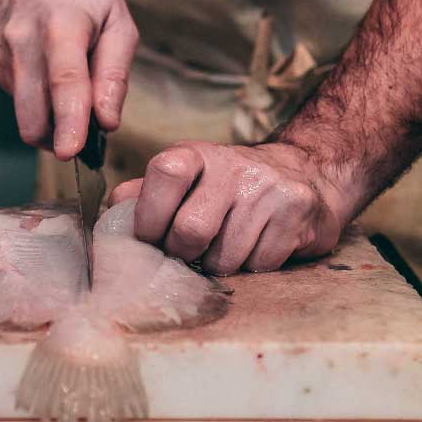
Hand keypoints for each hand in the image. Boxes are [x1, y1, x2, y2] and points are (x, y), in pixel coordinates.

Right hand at [0, 0, 137, 159]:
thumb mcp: (119, 23)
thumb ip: (115, 75)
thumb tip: (107, 123)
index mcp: (62, 25)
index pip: (65, 81)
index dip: (68, 121)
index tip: (70, 152)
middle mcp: (22, 39)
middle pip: (33, 113)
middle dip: (58, 137)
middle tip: (86, 133)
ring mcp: (0, 52)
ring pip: (26, 113)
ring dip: (51, 115)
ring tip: (69, 79)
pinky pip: (18, 100)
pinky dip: (38, 98)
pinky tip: (46, 66)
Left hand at [109, 142, 354, 274]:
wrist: (308, 173)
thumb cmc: (231, 186)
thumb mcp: (189, 179)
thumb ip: (148, 194)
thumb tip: (113, 211)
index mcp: (197, 154)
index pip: (165, 173)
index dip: (149, 216)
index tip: (150, 238)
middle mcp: (233, 165)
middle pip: (191, 230)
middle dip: (184, 255)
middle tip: (189, 254)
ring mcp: (268, 187)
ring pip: (226, 257)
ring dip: (220, 266)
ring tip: (227, 248)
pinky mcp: (297, 211)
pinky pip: (261, 264)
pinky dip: (253, 267)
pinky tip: (258, 247)